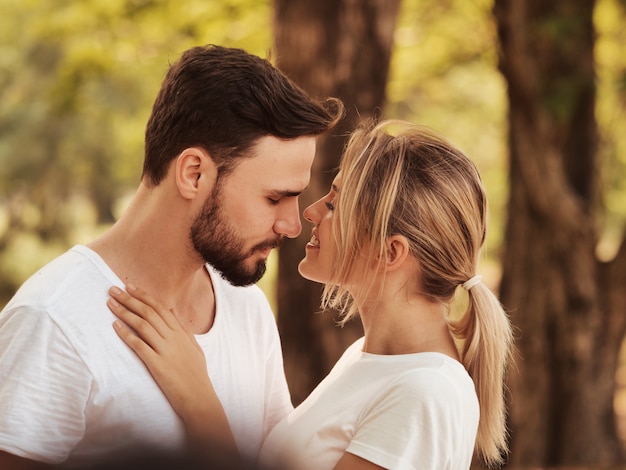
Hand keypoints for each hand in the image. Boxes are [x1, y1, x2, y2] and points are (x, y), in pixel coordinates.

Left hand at [107, 285, 209, 417]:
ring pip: (143, 325)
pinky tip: (115, 326)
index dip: (144, 296)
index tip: (130, 287)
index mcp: (181, 333)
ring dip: (125, 313)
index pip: (160, 308)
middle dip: (130, 299)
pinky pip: (139, 346)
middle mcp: (173, 338)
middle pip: (149, 313)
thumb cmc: (196, 374)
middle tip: (114, 290)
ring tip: (111, 304)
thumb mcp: (194, 347)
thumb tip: (172, 310)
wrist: (199, 397)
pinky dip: (127, 334)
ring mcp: (165, 350)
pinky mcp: (157, 365)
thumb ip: (183, 328)